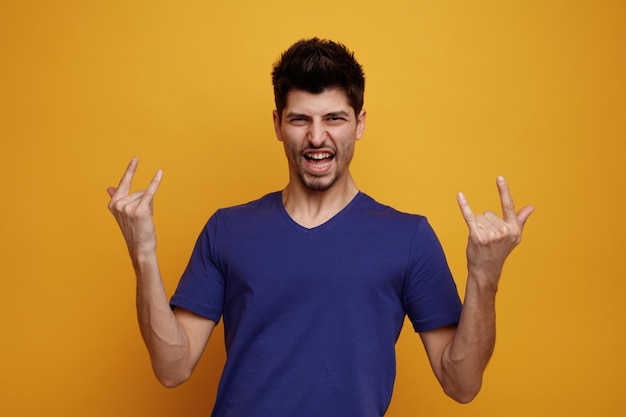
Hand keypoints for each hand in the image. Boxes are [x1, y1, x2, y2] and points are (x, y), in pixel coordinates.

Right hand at [107, 157, 162, 258]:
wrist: (140, 247)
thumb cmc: (134, 230)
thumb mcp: (124, 213)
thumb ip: (118, 198)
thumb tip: (109, 187)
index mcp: (113, 203)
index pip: (124, 183)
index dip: (131, 170)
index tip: (136, 158)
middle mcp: (119, 204)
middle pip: (139, 191)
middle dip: (144, 202)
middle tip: (141, 217)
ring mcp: (128, 207)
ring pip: (146, 196)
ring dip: (149, 206)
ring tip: (144, 219)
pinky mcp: (140, 211)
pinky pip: (149, 192)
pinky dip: (155, 182)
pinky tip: (159, 173)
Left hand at [457, 176, 533, 290]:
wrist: (486, 269)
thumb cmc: (499, 252)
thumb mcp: (513, 237)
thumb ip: (520, 220)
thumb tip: (531, 207)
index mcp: (513, 229)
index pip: (508, 206)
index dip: (503, 191)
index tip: (499, 178)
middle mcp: (503, 231)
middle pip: (488, 213)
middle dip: (486, 223)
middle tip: (488, 238)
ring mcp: (489, 235)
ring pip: (479, 217)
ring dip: (478, 227)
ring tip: (482, 240)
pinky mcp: (476, 237)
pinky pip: (469, 216)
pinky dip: (464, 206)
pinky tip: (460, 195)